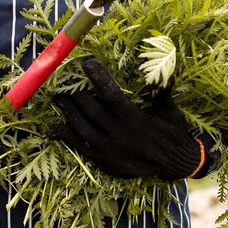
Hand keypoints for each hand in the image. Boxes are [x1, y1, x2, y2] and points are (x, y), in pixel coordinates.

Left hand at [47, 59, 203, 179]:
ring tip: (57, 98)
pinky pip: (81, 148)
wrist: (174, 163)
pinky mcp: (105, 162)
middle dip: (76, 94)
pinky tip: (53, 128)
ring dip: (68, 112)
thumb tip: (164, 75)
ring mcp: (110, 151)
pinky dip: (66, 138)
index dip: (98, 79)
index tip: (86, 64)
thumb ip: (164, 94)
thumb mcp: (171, 112)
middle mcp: (120, 136)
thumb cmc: (172, 132)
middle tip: (64, 79)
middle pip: (92, 111)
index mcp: (136, 120)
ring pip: (83, 129)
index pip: (112, 96)